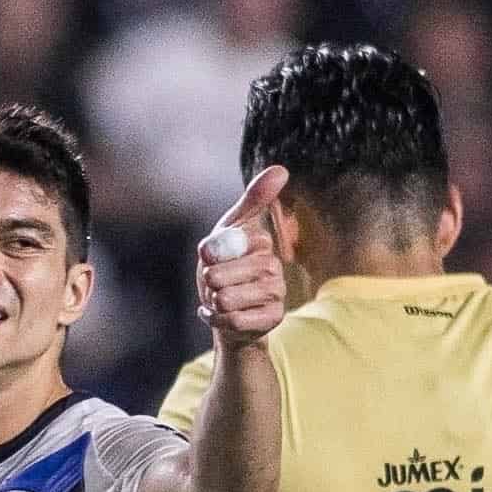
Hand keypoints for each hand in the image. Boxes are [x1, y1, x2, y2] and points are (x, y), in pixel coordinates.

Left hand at [195, 165, 288, 350]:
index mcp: (263, 244)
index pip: (227, 246)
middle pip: (222, 276)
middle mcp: (275, 267)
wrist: (223, 309)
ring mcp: (277, 295)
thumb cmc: (224, 265)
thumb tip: (282, 170)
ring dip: (213, 302)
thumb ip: (252, 200)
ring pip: (227, 299)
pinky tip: (220, 315)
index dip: (209, 254)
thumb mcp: (229, 228)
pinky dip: (217, 320)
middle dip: (209, 282)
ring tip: (220, 299)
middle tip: (214, 284)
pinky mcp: (273, 319)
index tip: (209, 257)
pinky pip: (233, 321)